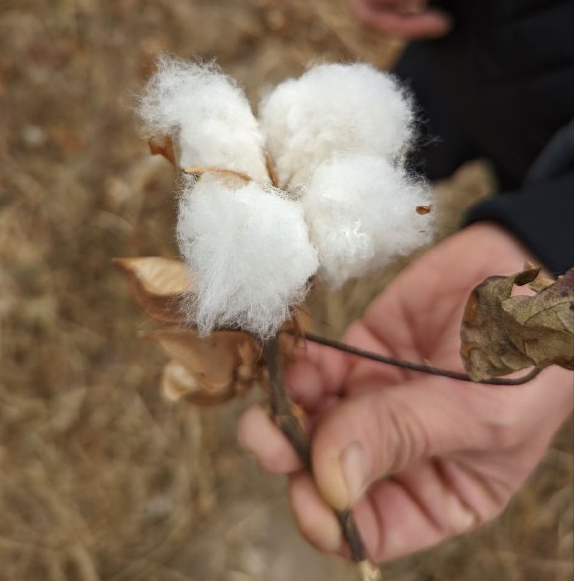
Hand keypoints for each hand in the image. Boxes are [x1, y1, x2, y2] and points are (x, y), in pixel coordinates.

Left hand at [238, 223, 572, 561]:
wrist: (530, 273)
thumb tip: (329, 478)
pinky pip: (316, 369)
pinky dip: (296, 369)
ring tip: (277, 398)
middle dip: (294, 461)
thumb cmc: (529, 360)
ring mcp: (377, 399)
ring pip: (313, 422)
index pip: (374, 526)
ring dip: (285, 415)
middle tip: (268, 437)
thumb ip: (400, 436)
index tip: (307, 491)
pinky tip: (292, 363)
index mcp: (441, 489)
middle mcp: (400, 451)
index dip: (333, 518)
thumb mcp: (477, 411)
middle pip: (330, 474)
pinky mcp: (361, 350)